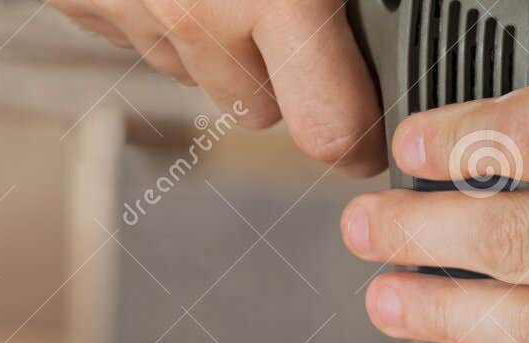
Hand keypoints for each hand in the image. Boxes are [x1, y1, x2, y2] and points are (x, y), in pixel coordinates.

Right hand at [45, 0, 385, 174]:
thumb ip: (356, 3)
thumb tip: (398, 46)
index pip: (331, 132)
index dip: (359, 140)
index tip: (370, 143)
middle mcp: (198, 19)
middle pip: (261, 110)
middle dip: (280, 76)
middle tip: (287, 16)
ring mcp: (130, 11)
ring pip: (198, 74)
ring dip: (216, 41)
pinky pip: (137, 34)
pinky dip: (155, 13)